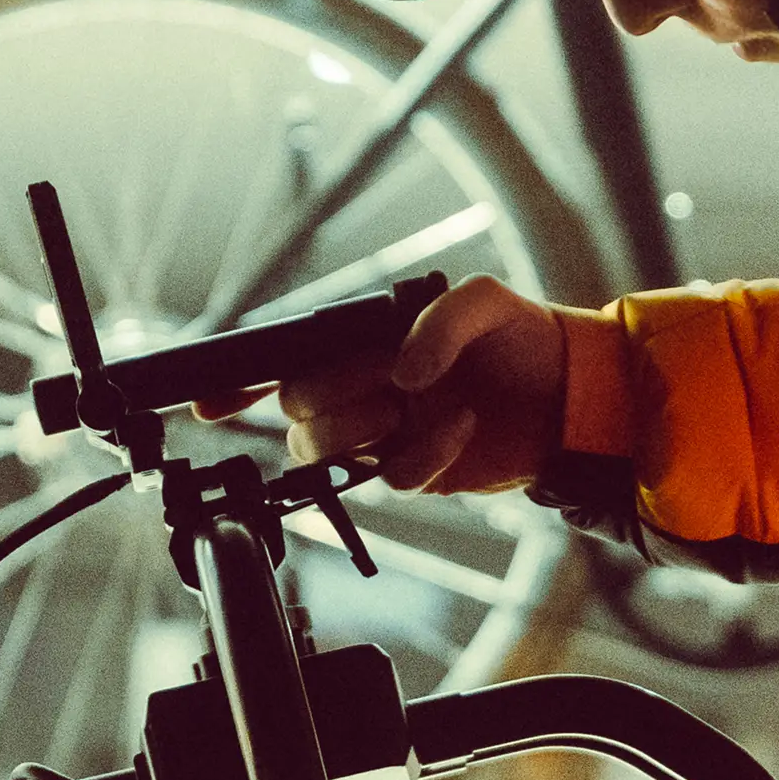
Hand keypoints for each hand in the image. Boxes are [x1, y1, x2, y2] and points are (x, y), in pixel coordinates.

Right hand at [193, 276, 564, 495]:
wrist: (572, 397)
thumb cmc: (524, 337)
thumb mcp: (485, 301)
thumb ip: (440, 322)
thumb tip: (402, 374)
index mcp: (361, 342)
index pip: (282, 360)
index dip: (237, 382)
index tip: (206, 402)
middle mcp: (363, 388)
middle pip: (295, 409)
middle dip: (330, 394)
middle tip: (384, 378)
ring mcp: (384, 434)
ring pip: (325, 451)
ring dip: (362, 429)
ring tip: (410, 405)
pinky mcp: (415, 471)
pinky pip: (391, 478)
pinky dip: (424, 454)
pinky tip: (460, 425)